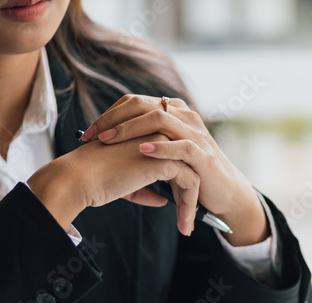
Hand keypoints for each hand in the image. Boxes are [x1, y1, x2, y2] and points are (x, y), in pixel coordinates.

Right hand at [27, 133, 200, 234]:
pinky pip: (190, 182)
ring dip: (191, 202)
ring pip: (192, 173)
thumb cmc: (95, 180)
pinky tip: (184, 224)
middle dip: (188, 193)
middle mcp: (157, 134)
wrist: (79, 177)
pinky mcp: (165, 160)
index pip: (173, 157)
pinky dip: (189, 205)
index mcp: (147, 135)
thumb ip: (145, 188)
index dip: (177, 183)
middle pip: (186, 164)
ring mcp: (162, 145)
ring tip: (186, 226)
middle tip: (187, 219)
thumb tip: (163, 199)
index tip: (178, 204)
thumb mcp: (125, 184)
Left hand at [80, 95, 268, 246]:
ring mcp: (195, 134)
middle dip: (113, 120)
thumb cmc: (190, 172)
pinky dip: (160, 147)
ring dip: (130, 129)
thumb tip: (107, 143)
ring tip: (108, 140)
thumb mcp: (164, 152)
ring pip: (159, 120)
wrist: (223, 191)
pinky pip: (181, 146)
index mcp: (173, 112)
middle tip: (91, 135)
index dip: (108, 115)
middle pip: (142, 105)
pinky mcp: (203, 155)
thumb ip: (143, 142)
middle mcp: (184, 116)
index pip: (134, 103)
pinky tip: (142, 150)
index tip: (87, 132)